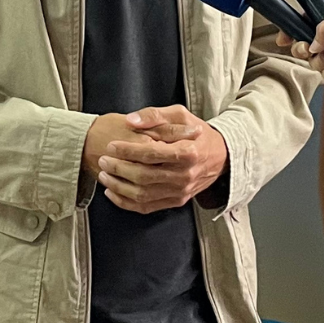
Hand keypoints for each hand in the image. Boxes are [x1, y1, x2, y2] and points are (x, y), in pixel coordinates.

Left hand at [91, 106, 227, 214]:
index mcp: (187, 152)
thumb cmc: (197, 133)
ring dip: (118, 187)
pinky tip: (113, 192)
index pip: (151, 154)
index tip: (111, 145)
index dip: (127, 150)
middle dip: (118, 168)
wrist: (220, 156)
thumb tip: (131, 120)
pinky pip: (147, 207)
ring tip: (104, 174)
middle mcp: (185, 175)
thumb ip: (154, 115)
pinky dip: (126, 202)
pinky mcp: (176, 201)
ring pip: (142, 195)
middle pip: (144, 176)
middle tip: (103, 159)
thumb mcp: (180, 115)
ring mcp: (180, 191)